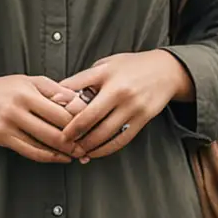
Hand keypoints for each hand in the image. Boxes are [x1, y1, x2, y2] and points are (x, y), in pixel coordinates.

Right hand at [0, 75, 92, 162]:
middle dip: (76, 139)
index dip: (81, 119)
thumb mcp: (28, 81)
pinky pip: (31, 151)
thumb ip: (54, 90)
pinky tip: (60, 157)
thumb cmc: (3, 88)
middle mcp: (19, 106)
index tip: (92, 125)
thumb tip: (79, 100)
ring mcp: (9, 124)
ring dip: (65, 151)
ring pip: (45, 143)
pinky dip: (49, 157)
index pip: (63, 108)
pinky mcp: (2, 138)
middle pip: (57, 128)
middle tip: (89, 145)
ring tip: (78, 153)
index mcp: (28, 90)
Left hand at [54, 51, 191, 162]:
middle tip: (60, 142)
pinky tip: (94, 153)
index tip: (50, 119)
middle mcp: (119, 90)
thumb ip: (84, 78)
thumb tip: (57, 94)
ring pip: (104, 133)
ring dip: (87, 145)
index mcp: (106, 73)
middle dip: (72, 133)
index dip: (62, 107)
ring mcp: (132, 106)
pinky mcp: (143, 119)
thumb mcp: (106, 64)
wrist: (167, 70)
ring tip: (75, 151)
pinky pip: (121, 139)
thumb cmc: (131, 66)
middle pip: (89, 117)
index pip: (77, 90)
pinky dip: (105, 149)